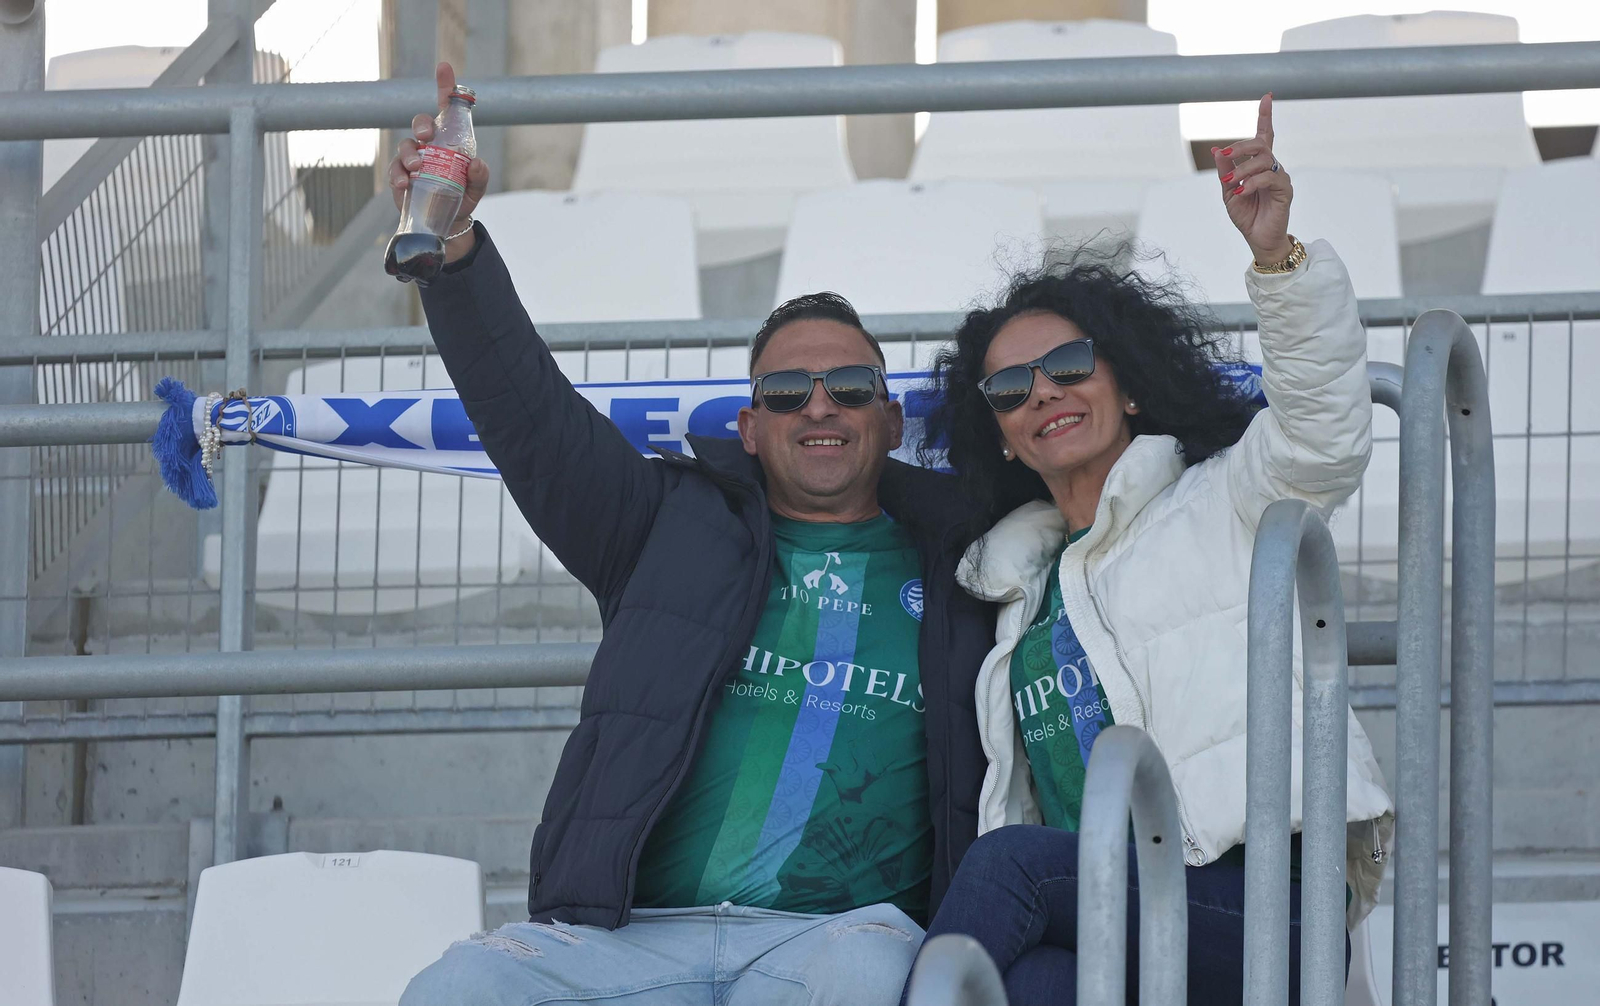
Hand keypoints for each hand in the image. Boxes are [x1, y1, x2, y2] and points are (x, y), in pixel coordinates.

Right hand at [385, 62, 490, 260]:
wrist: (448, 222)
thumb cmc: (464, 196)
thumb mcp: (477, 187)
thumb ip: (480, 175)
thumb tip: (476, 164)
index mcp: (449, 138)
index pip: (446, 107)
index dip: (445, 85)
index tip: (444, 67)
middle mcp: (429, 144)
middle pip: (421, 123)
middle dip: (421, 124)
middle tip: (427, 137)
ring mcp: (412, 159)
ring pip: (405, 145)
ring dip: (409, 154)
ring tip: (418, 168)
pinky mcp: (400, 176)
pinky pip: (395, 170)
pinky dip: (399, 175)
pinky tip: (406, 184)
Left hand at [1213, 94, 1292, 265]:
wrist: (1257, 239)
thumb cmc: (1246, 215)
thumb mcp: (1228, 190)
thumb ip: (1225, 170)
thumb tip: (1216, 150)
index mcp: (1257, 165)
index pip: (1264, 135)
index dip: (1265, 116)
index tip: (1267, 96)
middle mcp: (1271, 167)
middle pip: (1260, 144)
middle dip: (1240, 146)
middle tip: (1224, 155)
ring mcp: (1279, 177)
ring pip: (1263, 160)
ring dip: (1243, 169)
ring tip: (1231, 184)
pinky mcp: (1285, 190)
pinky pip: (1269, 178)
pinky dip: (1252, 183)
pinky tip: (1242, 192)